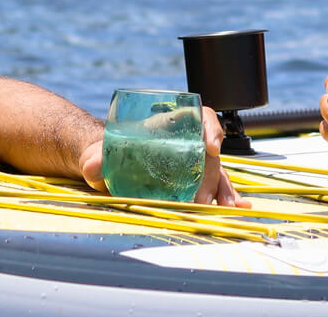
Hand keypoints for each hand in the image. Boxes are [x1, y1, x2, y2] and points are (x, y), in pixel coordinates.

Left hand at [78, 108, 247, 207]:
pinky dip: (225, 198)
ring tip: (229, 207)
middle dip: (214, 175)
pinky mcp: (191, 182)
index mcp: (171, 125)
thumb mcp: (100, 153)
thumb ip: (95, 158)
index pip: (201, 117)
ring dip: (225, 190)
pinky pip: (214, 188)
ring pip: (217, 172)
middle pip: (212, 152)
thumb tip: (92, 167)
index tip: (211, 148)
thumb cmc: (108, 152)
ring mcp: (192, 163)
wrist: (107, 167)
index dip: (212, 128)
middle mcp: (187, 142)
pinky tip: (235, 210)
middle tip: (202, 199)